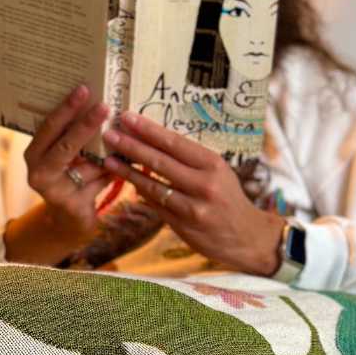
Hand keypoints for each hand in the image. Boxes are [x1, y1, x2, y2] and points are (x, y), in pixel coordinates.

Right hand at [11, 85, 111, 255]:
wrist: (67, 222)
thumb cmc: (69, 179)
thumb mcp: (67, 158)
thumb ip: (77, 138)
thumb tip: (102, 104)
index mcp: (34, 153)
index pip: (49, 127)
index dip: (66, 108)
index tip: (83, 89)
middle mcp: (38, 172)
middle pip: (65, 145)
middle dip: (86, 125)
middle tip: (105, 106)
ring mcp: (55, 192)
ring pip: (89, 165)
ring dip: (109, 153)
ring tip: (127, 138)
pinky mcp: (73, 206)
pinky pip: (100, 182)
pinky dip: (114, 171)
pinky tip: (126, 164)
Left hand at [101, 112, 285, 276]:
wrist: (247, 237)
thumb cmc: (229, 199)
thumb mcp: (219, 173)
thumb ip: (191, 161)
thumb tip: (156, 144)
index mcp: (213, 164)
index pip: (175, 142)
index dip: (149, 130)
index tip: (128, 117)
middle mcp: (204, 184)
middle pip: (160, 161)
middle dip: (132, 146)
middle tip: (110, 134)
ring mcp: (192, 207)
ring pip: (153, 185)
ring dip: (128, 171)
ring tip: (108, 159)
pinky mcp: (183, 226)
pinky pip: (156, 205)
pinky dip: (141, 193)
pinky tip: (127, 183)